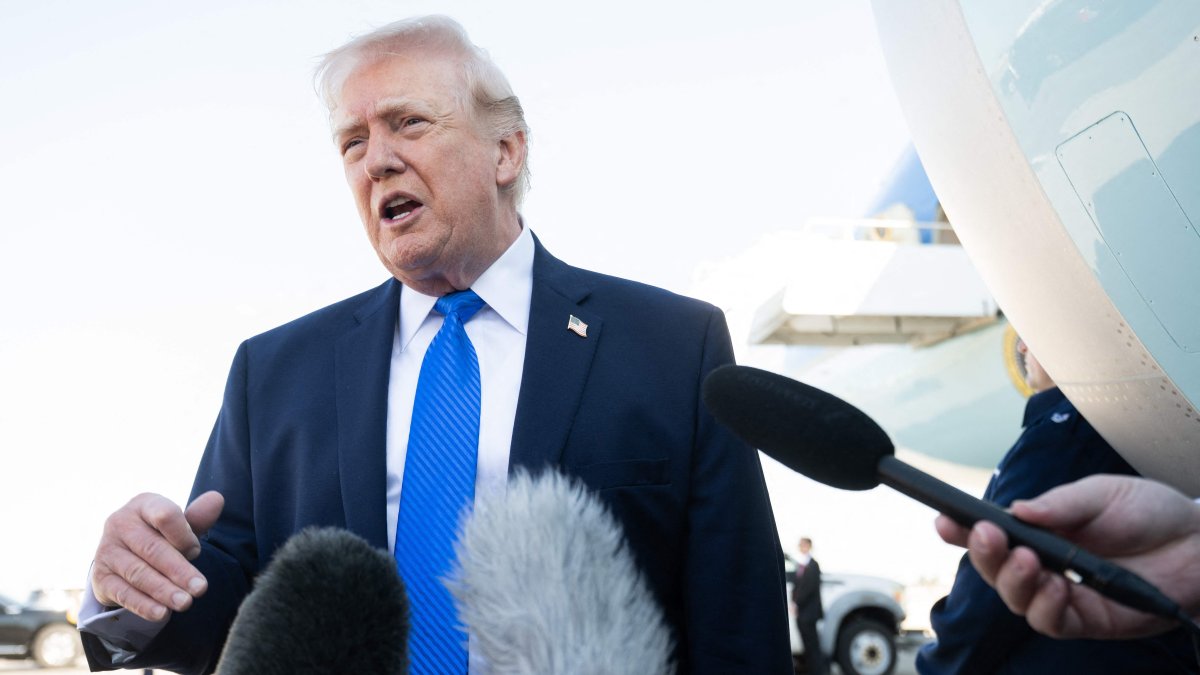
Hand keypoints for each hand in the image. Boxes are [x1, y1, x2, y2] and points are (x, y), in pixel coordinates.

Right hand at [91, 491, 224, 620]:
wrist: (124, 553)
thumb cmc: (160, 535)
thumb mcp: (179, 525)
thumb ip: (197, 517)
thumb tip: (217, 499)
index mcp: (143, 505)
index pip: (164, 515)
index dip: (183, 535)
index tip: (196, 552)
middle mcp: (120, 523)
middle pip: (152, 549)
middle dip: (179, 571)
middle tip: (201, 589)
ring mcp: (107, 551)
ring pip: (138, 573)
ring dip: (163, 590)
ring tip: (185, 603)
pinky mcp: (100, 577)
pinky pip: (123, 593)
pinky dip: (143, 605)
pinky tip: (162, 614)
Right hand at [935, 475, 1199, 639]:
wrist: (1199, 541)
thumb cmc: (1149, 513)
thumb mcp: (1103, 493)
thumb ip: (1062, 504)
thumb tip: (1018, 509)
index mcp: (1039, 530)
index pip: (992, 533)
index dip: (962, 530)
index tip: (944, 520)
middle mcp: (1044, 564)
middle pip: (995, 570)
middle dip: (984, 555)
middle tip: (988, 536)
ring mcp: (1064, 595)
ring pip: (1017, 600)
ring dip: (1013, 581)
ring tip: (1028, 560)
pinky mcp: (1090, 620)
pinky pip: (1054, 622)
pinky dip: (1046, 607)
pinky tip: (1055, 588)